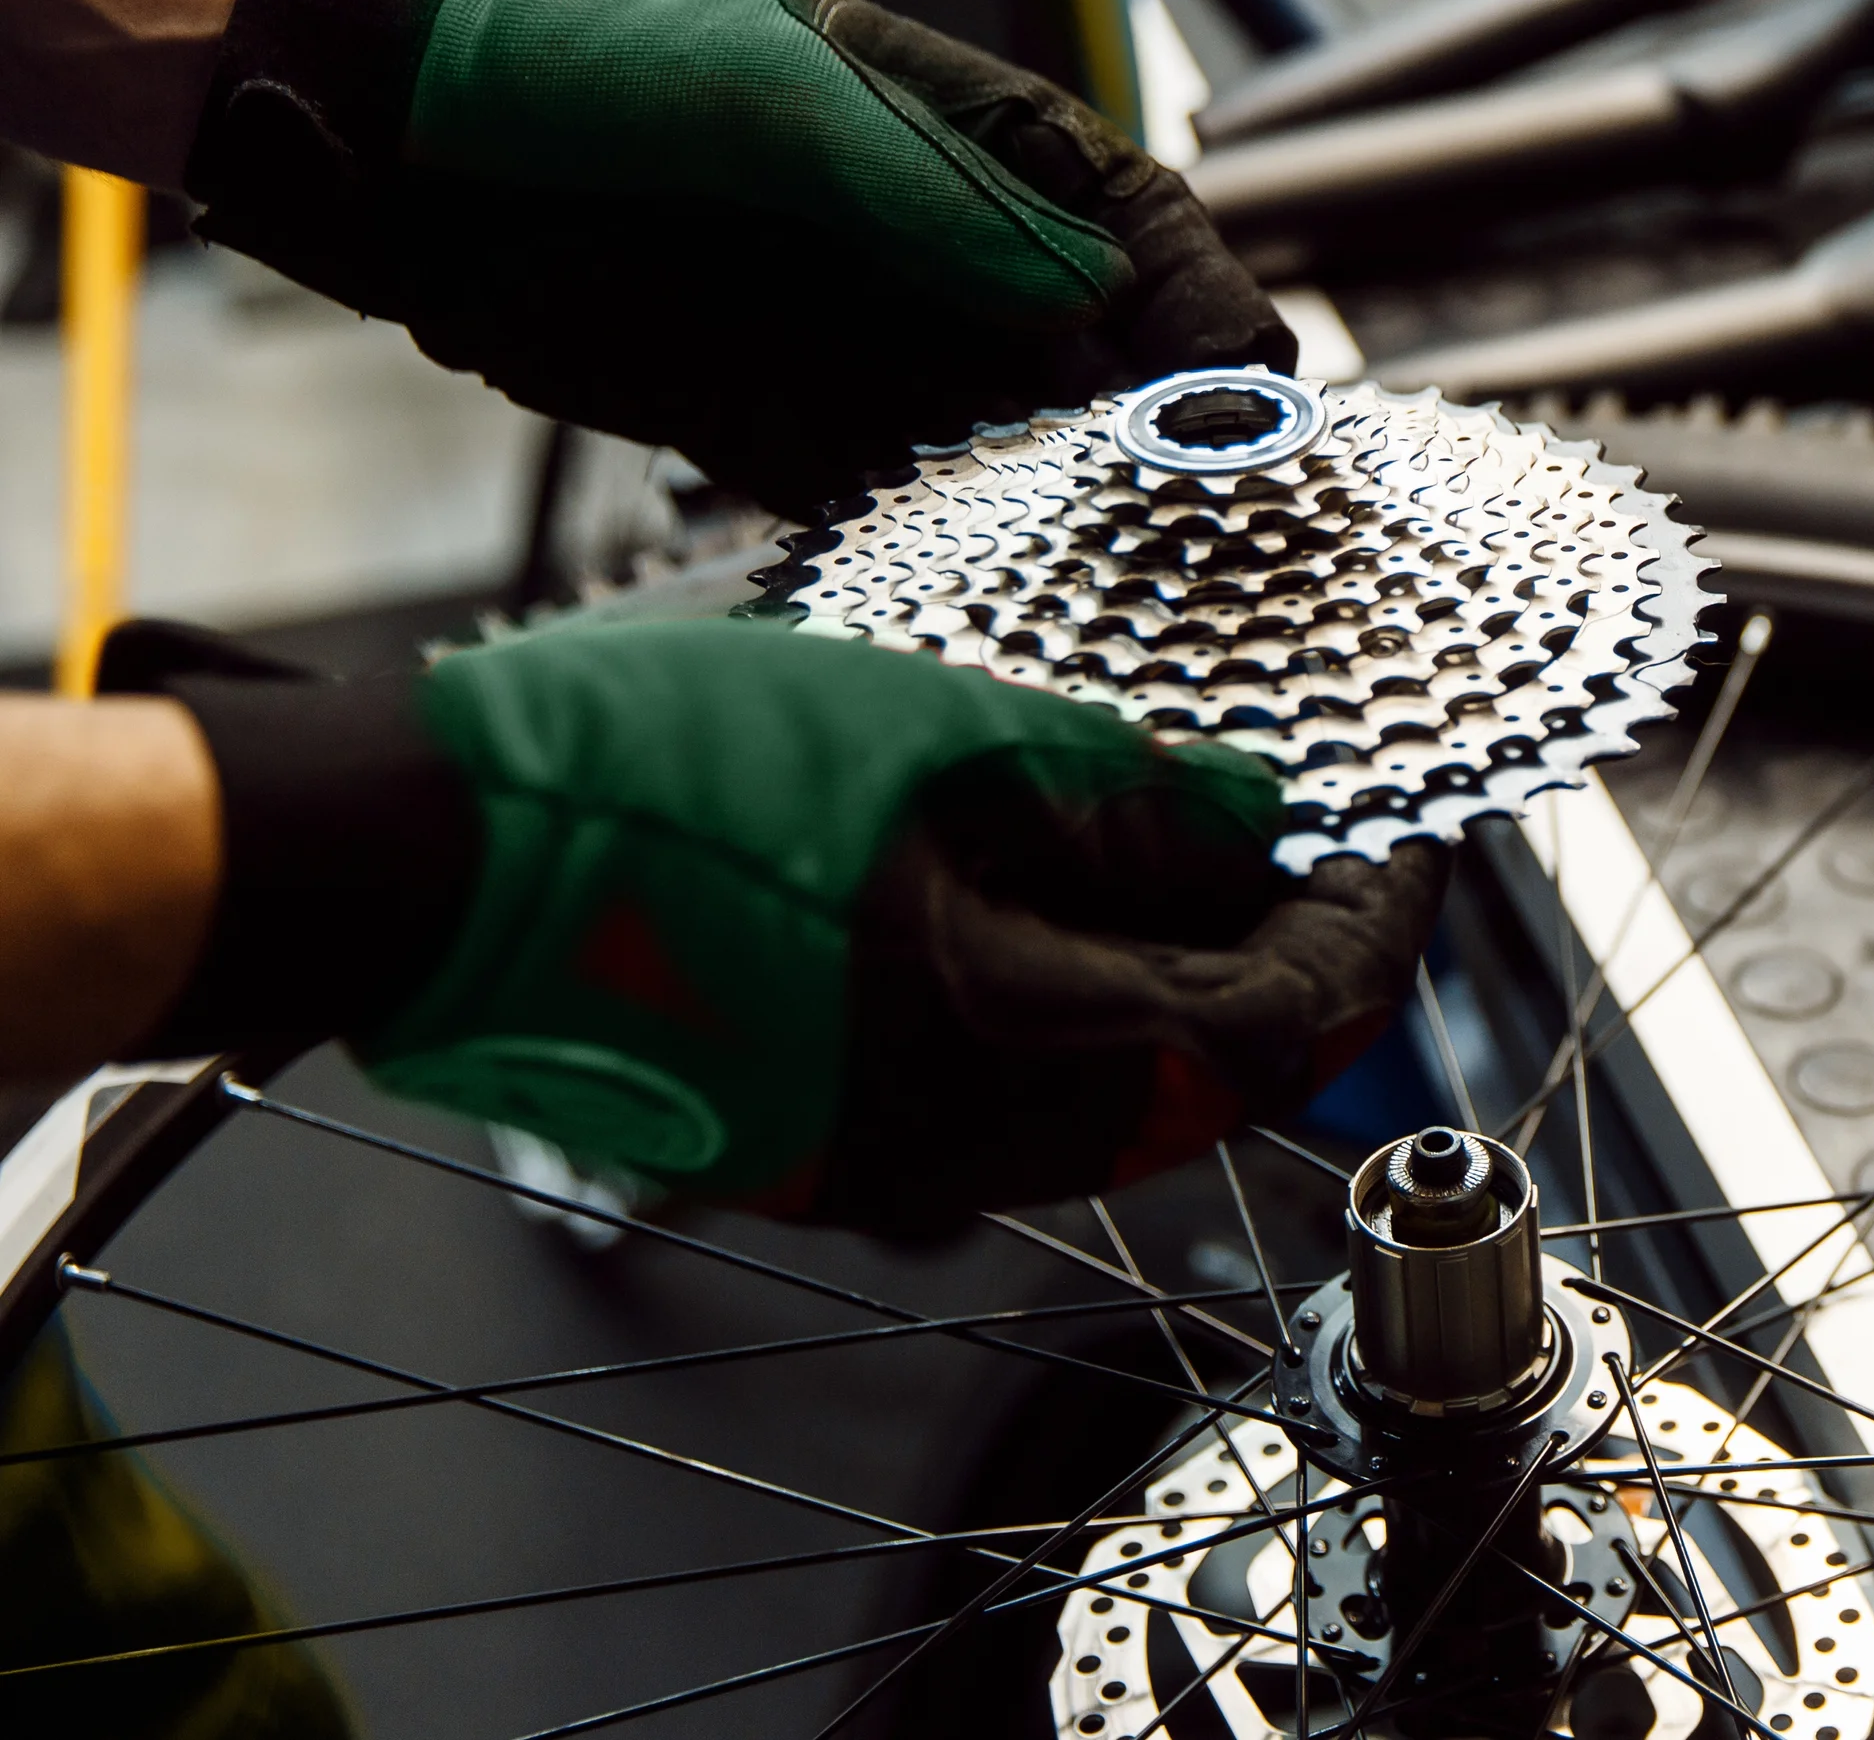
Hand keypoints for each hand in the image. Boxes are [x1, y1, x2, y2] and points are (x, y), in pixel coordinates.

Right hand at [115, 618, 1444, 1224]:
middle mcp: (960, 1149)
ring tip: (1198, 828)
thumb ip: (1124, 798)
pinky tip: (1055, 878)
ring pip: (1106, 1080)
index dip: (1377, 930)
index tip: (1416, 842)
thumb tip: (1262, 825)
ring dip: (1176, 961)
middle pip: (1202, 1073)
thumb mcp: (933, 738)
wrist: (436, 865)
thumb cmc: (663, 781)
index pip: (1279, 1027)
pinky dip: (1068, 983)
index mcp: (1012, 1052)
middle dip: (1285, 946)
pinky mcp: (820, 1128)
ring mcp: (882, 1157)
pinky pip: (1000, 1079)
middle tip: (1321, 826)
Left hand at [185, 0, 1293, 513]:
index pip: (1131, 220)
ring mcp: (873, 345)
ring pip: (1012, 437)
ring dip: (1060, 501)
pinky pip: (899, 496)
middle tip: (1200, 509)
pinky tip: (981, 581)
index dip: (1200, 298)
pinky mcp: (795, 430)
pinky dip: (943, 540)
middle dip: (1152, 427)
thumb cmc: (602, 72)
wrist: (421, 153)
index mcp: (968, 139)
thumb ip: (936, 201)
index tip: (1240, 382)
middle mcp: (942, 253)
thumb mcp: (780, 103)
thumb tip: (1097, 300)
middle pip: (1095, 350)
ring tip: (1110, 565)